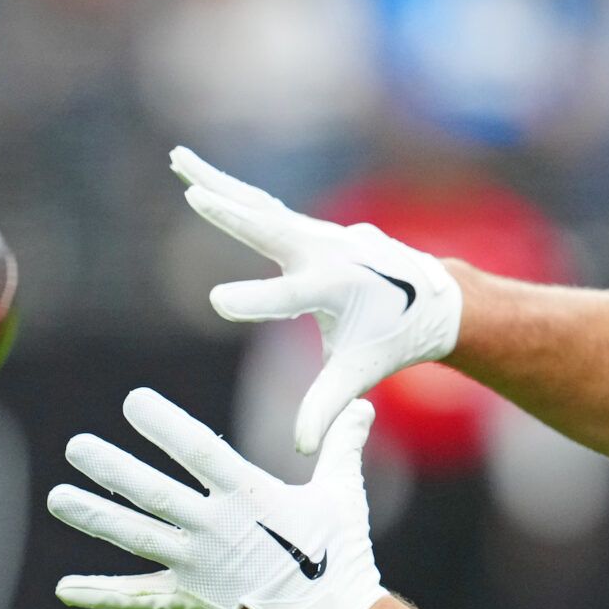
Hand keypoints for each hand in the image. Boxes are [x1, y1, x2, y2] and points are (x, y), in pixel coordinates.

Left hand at [49, 388, 385, 608]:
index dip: (164, 425)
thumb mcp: (342, 494)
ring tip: (57, 498)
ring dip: (94, 517)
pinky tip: (64, 588)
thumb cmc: (341, 556)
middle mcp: (215, 529)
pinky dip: (102, 593)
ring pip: (136, 537)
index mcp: (249, 497)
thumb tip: (362, 404)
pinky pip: (140, 597)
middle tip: (75, 446)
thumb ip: (341, 446)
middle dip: (112, 468)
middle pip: (152, 493)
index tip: (133, 401)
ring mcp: (198, 566)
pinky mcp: (191, 601)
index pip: (198, 450)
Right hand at [171, 147, 462, 454]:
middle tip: (196, 195)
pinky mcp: (307, 227)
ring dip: (218, 182)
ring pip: (259, 206)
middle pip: (271, 231)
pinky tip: (195, 170)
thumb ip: (328, 406)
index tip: (218, 302)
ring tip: (178, 160)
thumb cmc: (390, 338)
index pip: (288, 297)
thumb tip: (302, 449)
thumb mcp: (358, 371)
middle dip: (235, 217)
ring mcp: (317, 232)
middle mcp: (326, 252)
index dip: (256, 300)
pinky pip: (262, 205)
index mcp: (336, 289)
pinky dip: (230, 188)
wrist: (430, 297)